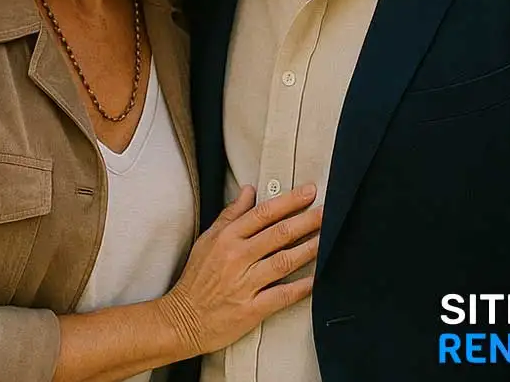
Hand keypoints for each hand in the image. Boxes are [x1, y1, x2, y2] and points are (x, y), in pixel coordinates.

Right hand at [157, 184, 322, 357]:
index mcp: (227, 237)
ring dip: (309, 249)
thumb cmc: (196, 277)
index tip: (309, 192)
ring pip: (284, 261)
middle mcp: (237, 257)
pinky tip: (316, 279)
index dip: (289, 201)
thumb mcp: (208, 239)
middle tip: (328, 211)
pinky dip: (301, 287)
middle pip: (279, 234)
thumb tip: (249, 190)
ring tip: (327, 238)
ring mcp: (244, 284)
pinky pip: (281, 295)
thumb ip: (231, 214)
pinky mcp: (250, 309)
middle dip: (307, 220)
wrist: (181, 319)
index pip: (264, 213)